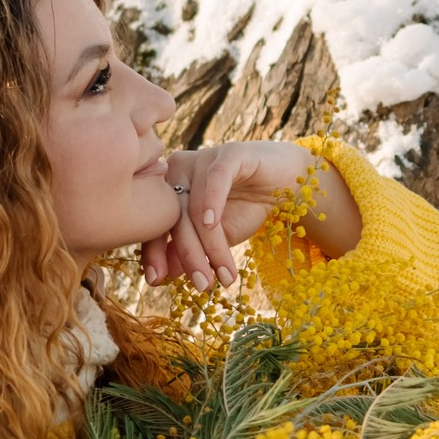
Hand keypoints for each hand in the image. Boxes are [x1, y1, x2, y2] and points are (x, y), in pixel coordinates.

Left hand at [141, 139, 317, 290]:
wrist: (285, 185)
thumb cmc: (244, 209)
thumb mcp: (213, 239)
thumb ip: (187, 252)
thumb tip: (161, 277)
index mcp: (167, 190)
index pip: (154, 223)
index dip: (153, 253)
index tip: (156, 281)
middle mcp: (178, 171)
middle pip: (175, 218)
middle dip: (189, 255)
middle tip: (202, 285)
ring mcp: (202, 158)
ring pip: (195, 206)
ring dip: (211, 244)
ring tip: (223, 273)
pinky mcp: (230, 153)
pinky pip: (216, 177)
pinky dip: (212, 201)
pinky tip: (212, 223)